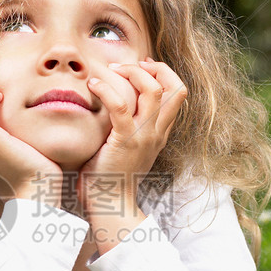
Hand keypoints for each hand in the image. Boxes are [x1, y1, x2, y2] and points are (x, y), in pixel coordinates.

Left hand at [77, 58, 187, 211]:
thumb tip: (112, 106)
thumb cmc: (109, 177)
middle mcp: (157, 133)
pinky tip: (92, 85)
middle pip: (175, 88)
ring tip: (111, 70)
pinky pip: (120, 107)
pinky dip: (106, 89)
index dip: (164, 74)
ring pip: (153, 91)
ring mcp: (144, 137)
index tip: (142, 66)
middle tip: (126, 65)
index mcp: (160, 133)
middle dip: (153, 68)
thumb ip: (127, 128)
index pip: (178, 94)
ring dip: (132, 73)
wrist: (108, 204)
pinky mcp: (125, 141)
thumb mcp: (126, 148)